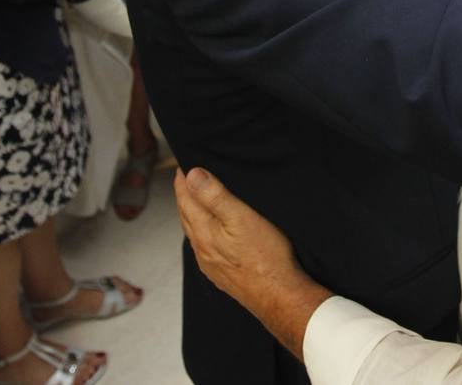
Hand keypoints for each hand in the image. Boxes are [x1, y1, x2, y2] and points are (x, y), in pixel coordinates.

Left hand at [175, 169, 330, 358]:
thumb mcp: (242, 218)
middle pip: (186, 215)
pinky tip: (212, 234)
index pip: (185, 199)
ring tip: (197, 200)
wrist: (279, 296)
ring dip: (193, 213)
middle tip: (187, 177)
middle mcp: (202, 249)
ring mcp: (210, 264)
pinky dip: (202, 232)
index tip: (182, 164)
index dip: (182, 179)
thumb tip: (192, 175)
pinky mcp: (221, 274)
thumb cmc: (266, 256)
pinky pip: (204, 248)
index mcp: (203, 231)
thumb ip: (215, 196)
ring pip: (194, 232)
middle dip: (185, 194)